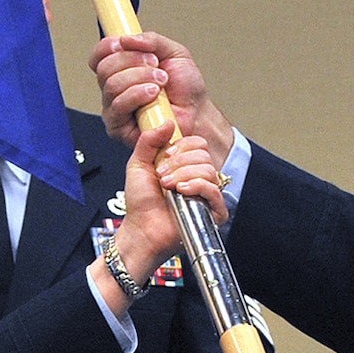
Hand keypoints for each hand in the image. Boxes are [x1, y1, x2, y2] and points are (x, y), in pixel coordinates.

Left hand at [88, 122, 224, 315]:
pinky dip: (197, 187)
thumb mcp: (138, 164)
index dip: (181, 147)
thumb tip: (167, 122)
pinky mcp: (213, 212)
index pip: (197, 143)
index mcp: (184, 165)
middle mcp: (198, 178)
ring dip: (184, 175)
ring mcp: (207, 194)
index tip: (164, 157)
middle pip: (203, 155)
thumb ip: (149, 140)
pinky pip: (214, 190)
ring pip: (208, 170)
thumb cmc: (140, 204)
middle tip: (162, 176)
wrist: (141, 230)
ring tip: (168, 187)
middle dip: (179, 163)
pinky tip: (182, 192)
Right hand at [91, 30, 233, 164]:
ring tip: (161, 82)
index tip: (125, 43)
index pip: (99, 55)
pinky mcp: (117, 127)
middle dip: (132, 61)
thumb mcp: (174, 52)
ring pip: (111, 85)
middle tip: (156, 64)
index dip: (108, 46)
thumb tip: (126, 38)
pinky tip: (154, 95)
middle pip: (104, 67)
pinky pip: (118, 105)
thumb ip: (152, 40)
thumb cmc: (186, 88)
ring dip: (140, 77)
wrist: (198, 113)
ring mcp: (114, 108)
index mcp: (121, 70)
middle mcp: (114, 89)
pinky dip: (137, 95)